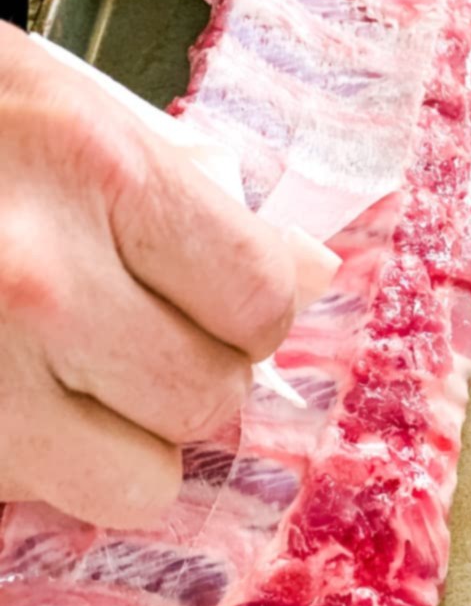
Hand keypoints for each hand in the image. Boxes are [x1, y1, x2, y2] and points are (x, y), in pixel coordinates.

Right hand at [0, 24, 305, 527]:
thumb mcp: (69, 107)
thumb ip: (188, 193)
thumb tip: (307, 275)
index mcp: (95, 173)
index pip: (257, 303)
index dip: (254, 315)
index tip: (229, 308)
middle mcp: (38, 281)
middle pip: (204, 400)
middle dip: (193, 379)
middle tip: (148, 340)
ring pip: (137, 483)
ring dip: (129, 442)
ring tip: (80, 380)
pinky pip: (41, 498)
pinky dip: (47, 464)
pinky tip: (16, 395)